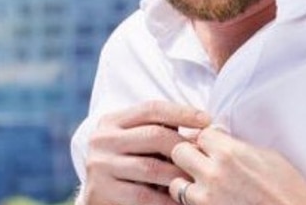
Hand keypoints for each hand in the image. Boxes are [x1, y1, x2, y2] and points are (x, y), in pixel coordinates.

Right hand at [81, 101, 211, 204]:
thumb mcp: (136, 144)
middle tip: (207, 157)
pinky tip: (183, 201)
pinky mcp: (103, 191)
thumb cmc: (128, 168)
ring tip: (200, 181)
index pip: (150, 109)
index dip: (181, 112)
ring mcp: (100, 165)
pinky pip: (145, 196)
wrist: (98, 198)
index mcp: (111, 122)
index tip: (207, 119)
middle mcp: (102, 139)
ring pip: (152, 167)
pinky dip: (168, 200)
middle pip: (153, 135)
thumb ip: (158, 132)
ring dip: (180, 175)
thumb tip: (203, 127)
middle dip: (184, 147)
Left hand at [168, 126, 305, 204]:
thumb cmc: (290, 191)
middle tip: (199, 164)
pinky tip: (206, 201)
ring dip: (185, 183)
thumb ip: (236, 145)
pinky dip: (191, 203)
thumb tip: (218, 135)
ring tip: (201, 187)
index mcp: (229, 153)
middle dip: (188, 156)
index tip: (210, 146)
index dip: (205, 140)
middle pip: (179, 152)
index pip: (199, 133)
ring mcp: (208, 198)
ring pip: (175, 183)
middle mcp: (214, 173)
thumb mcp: (268, 156)